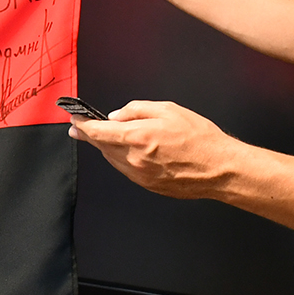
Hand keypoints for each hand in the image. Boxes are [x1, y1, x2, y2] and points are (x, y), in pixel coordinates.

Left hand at [69, 99, 242, 199]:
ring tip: (105, 136)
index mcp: (137, 137)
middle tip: (79, 127)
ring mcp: (140, 175)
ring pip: (112, 159)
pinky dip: (121, 159)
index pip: (98, 132)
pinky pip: (126, 170)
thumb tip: (116, 115)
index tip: (74, 119)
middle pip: (101, 147)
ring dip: (105, 147)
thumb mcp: (168, 109)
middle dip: (89, 135)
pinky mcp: (148, 185)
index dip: (82, 125)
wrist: (219, 168)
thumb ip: (137, 109)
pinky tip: (127, 151)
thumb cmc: (199, 137)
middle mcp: (134, 159)